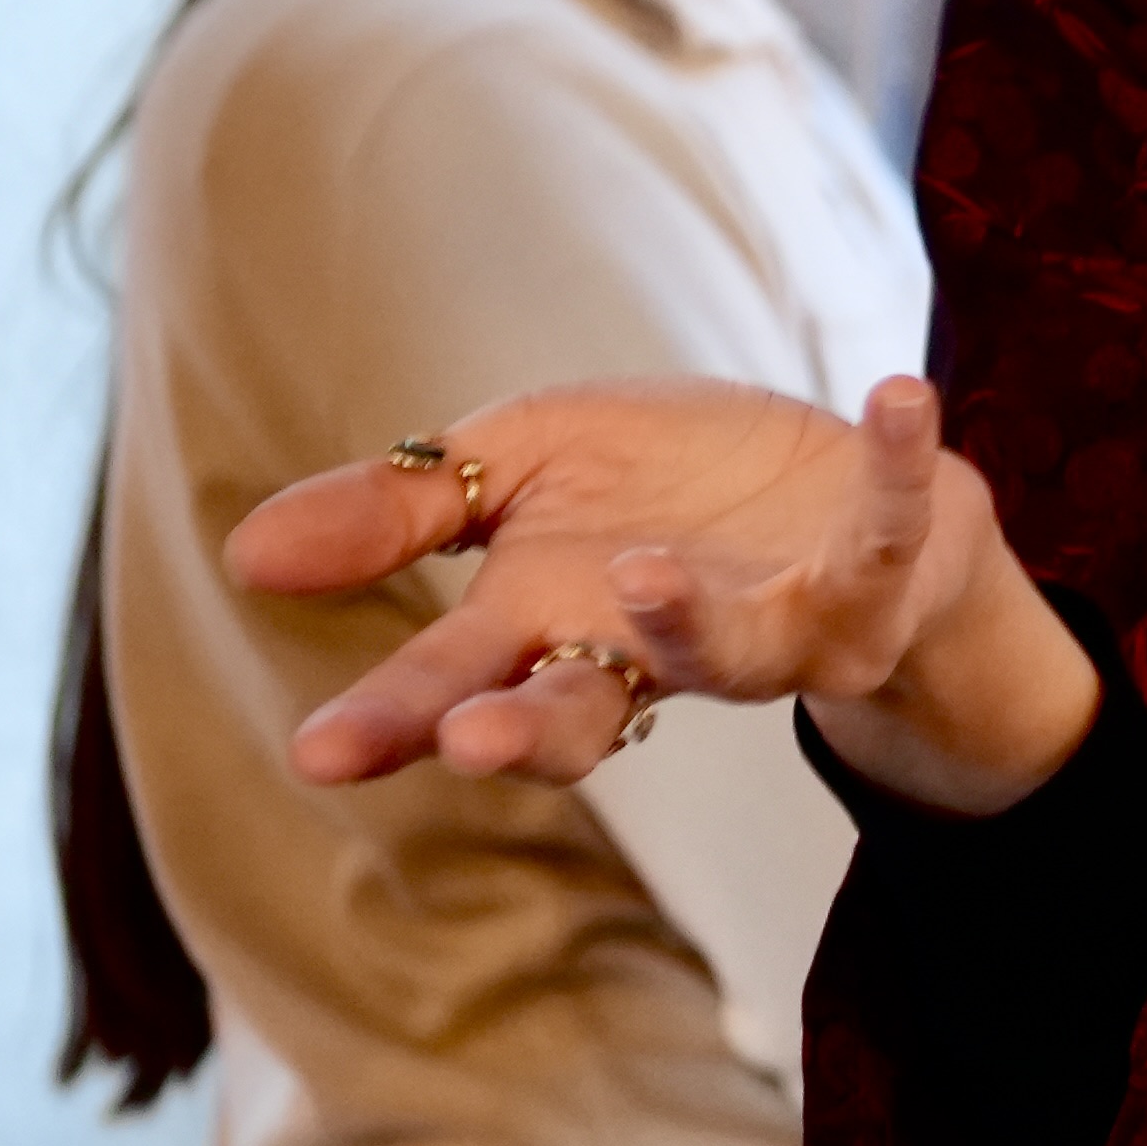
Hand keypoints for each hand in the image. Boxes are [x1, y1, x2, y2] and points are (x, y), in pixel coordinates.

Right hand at [225, 373, 1100, 813]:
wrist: (833, 485)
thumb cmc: (663, 485)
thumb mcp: (517, 469)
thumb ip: (399, 512)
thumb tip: (246, 551)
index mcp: (553, 623)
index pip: (456, 684)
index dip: (394, 720)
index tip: (323, 751)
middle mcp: (653, 646)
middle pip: (575, 708)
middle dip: (522, 729)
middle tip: (470, 741)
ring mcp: (769, 625)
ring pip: (726, 652)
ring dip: (687, 620)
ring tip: (646, 573)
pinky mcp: (870, 573)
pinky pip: (891, 524)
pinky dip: (900, 463)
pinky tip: (900, 394)